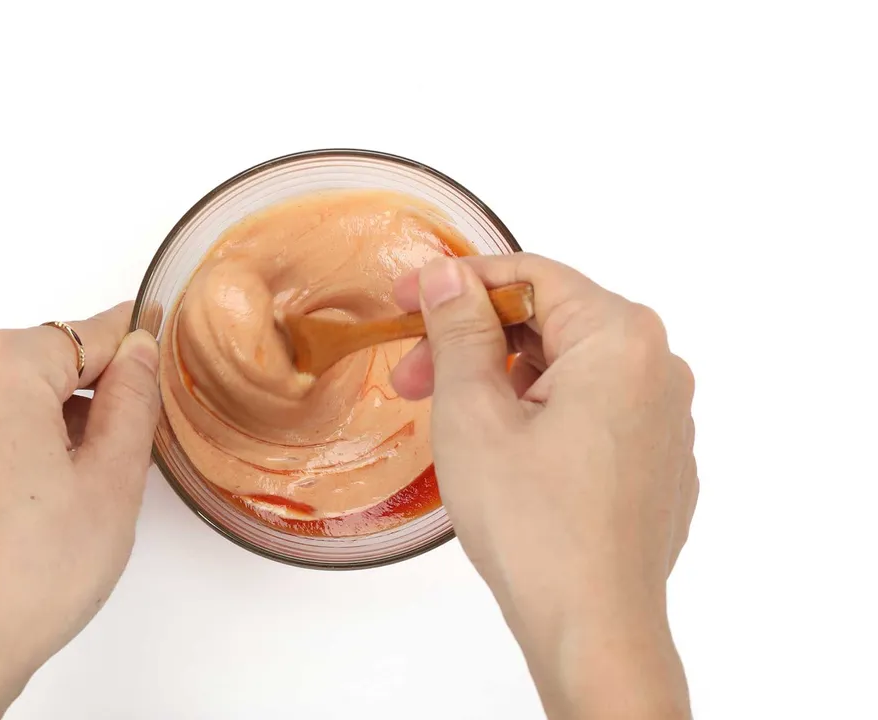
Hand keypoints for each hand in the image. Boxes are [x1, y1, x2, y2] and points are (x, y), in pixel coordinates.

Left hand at [0, 303, 161, 719]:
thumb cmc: (33, 569)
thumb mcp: (112, 476)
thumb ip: (134, 399)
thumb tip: (142, 348)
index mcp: (4, 367)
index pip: (94, 331)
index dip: (144, 342)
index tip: (179, 348)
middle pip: (60, 357)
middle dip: (107, 388)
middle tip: (145, 441)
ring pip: (34, 389)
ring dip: (76, 416)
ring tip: (103, 479)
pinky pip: (5, 417)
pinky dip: (43, 435)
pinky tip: (65, 488)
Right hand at [391, 255, 696, 718]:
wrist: (593, 627)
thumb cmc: (536, 528)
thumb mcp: (473, 413)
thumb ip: (460, 330)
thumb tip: (450, 278)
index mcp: (620, 338)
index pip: (531, 275)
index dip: (459, 282)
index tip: (410, 299)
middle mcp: (657, 368)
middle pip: (551, 322)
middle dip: (475, 342)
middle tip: (413, 375)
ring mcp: (664, 418)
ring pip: (569, 368)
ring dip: (502, 380)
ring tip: (452, 421)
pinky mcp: (657, 461)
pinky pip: (593, 410)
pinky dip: (541, 413)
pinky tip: (501, 452)